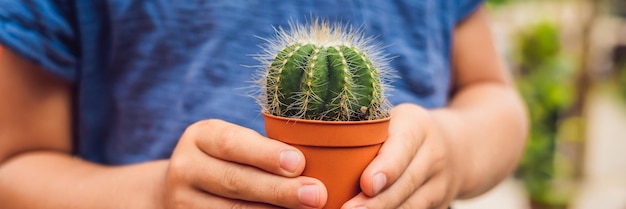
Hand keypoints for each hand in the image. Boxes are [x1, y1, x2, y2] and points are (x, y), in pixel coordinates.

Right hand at [163, 119, 327, 208]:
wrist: (186, 187)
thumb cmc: (230, 160)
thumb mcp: (237, 144)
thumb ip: (266, 151)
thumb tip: (310, 166)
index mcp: (200, 137)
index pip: (231, 144)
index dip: (265, 154)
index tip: (299, 163)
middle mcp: (185, 168)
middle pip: (235, 181)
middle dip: (279, 190)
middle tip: (316, 194)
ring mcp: (183, 201)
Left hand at [342, 104, 461, 208]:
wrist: (457, 146)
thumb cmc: (405, 131)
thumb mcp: (392, 119)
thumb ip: (366, 130)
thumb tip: (322, 148)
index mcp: (416, 126)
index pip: (402, 147)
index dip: (386, 168)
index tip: (366, 184)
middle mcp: (434, 154)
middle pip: (405, 183)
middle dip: (377, 202)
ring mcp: (441, 182)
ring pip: (412, 205)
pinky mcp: (443, 203)